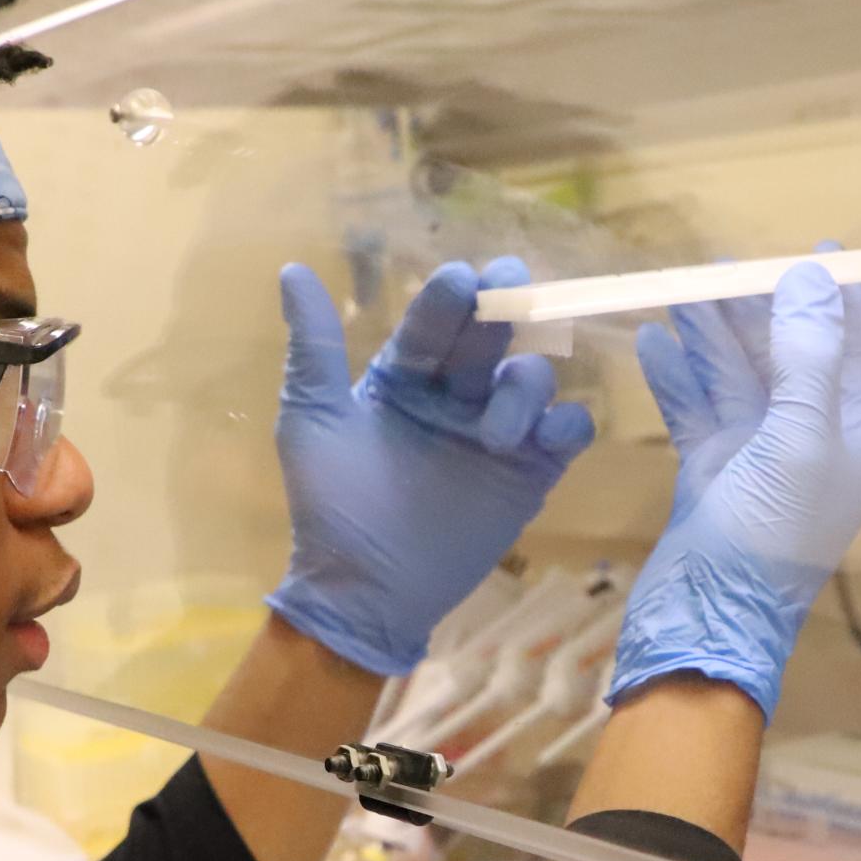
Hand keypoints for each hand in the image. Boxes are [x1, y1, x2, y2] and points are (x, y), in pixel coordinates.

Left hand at [266, 259, 596, 675]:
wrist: (365, 590)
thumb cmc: (332, 505)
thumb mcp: (312, 421)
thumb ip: (314, 348)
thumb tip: (292, 270)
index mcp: (406, 374)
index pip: (435, 319)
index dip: (449, 295)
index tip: (459, 282)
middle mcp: (457, 392)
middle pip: (493, 331)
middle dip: (506, 303)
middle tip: (509, 291)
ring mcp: (498, 431)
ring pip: (533, 375)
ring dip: (524, 385)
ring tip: (495, 432)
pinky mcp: (531, 473)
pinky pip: (568, 430)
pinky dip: (568, 424)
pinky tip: (544, 438)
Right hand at [614, 252, 860, 716]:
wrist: (702, 626)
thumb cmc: (766, 537)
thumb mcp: (799, 441)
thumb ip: (808, 356)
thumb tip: (810, 277)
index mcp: (852, 441)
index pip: (857, 354)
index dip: (838, 303)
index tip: (812, 253)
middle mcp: (811, 446)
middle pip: (791, 358)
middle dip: (759, 310)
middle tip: (723, 265)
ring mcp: (757, 461)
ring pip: (738, 380)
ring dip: (711, 335)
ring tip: (678, 288)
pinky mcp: (710, 476)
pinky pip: (697, 412)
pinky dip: (677, 377)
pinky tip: (652, 341)